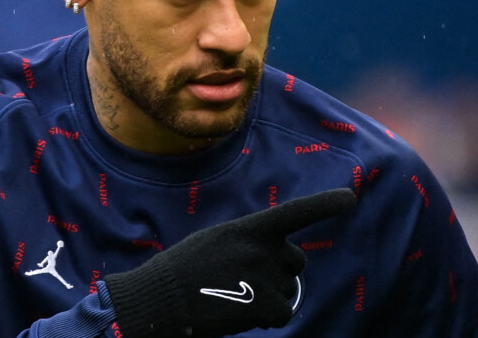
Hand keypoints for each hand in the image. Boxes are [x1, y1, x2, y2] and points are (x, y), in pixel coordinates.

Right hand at [105, 188, 355, 337]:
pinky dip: (268, 316)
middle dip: (281, 270)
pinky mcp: (266, 306)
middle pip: (295, 260)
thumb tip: (280, 261)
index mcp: (249, 228)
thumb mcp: (218, 240)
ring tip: (234, 295)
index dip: (324, 204)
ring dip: (270, 296)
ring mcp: (266, 277)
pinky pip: (283, 313)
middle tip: (247, 279)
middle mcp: (263, 249)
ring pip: (288, 290)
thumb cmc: (186, 267)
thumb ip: (250, 242)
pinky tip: (239, 312)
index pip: (295, 212)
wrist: (163, 297)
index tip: (350, 197)